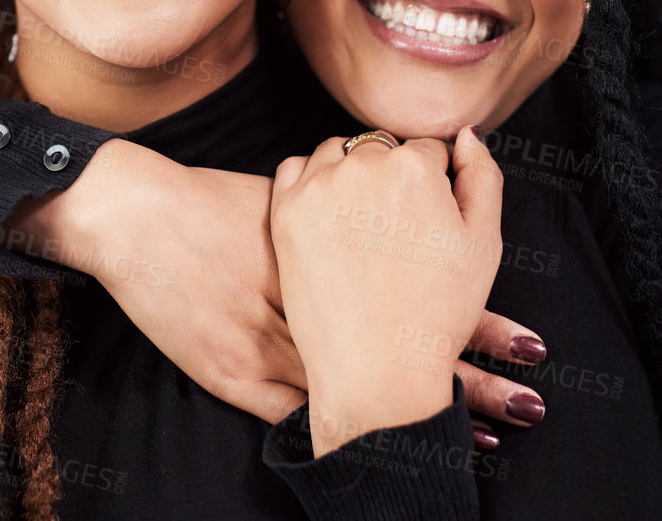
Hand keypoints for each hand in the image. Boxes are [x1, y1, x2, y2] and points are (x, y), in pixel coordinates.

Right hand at [5, 136, 539, 428]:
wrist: (132, 215)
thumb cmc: (208, 204)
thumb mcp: (286, 203)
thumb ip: (338, 221)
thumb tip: (392, 218)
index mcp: (327, 259)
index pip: (416, 296)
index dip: (473, 324)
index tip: (527, 342)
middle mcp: (305, 308)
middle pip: (398, 349)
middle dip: (467, 379)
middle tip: (529, 402)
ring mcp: (269, 348)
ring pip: (359, 390)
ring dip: (419, 417)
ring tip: (485, 443)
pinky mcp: (232, 374)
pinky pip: (294, 413)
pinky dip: (341, 435)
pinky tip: (381, 457)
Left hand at [270, 127, 504, 455]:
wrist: (377, 368)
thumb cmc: (436, 312)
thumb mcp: (484, 244)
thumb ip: (483, 177)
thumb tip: (467, 135)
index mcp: (415, 167)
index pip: (427, 151)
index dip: (432, 186)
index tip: (425, 223)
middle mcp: (364, 165)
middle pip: (382, 148)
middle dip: (391, 178)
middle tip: (394, 233)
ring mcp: (319, 186)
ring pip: (338, 153)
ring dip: (350, 173)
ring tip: (362, 227)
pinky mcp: (284, 210)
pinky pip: (296, 169)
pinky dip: (311, 182)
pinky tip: (327, 217)